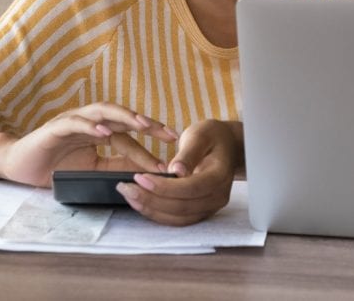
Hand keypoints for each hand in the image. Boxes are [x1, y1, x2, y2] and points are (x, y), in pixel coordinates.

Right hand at [0, 102, 178, 186]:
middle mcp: (88, 121)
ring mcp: (71, 121)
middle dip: (146, 123)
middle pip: (121, 116)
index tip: (175, 147)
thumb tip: (148, 172)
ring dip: (123, 117)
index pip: (129, 132)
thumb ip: (116, 167)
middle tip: (169, 133)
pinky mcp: (54, 128)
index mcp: (98, 130)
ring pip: (101, 112)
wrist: (18, 166)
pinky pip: (75, 123)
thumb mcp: (92, 169)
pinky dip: (91, 125)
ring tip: (143, 125)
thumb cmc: (54, 166)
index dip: (150, 138)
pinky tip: (105, 131)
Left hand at [115, 119, 241, 225]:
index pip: (191, 188)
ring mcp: (210, 207)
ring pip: (178, 218)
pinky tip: (140, 202)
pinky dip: (157, 213)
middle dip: (151, 200)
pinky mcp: (201, 211)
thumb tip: (176, 171)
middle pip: (182, 207)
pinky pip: (178, 219)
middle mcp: (218, 196)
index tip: (139, 177)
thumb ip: (189, 152)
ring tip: (128, 195)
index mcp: (220, 175)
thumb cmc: (211, 136)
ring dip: (151, 209)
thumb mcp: (200, 135)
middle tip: (125, 188)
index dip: (164, 187)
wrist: (227, 147)